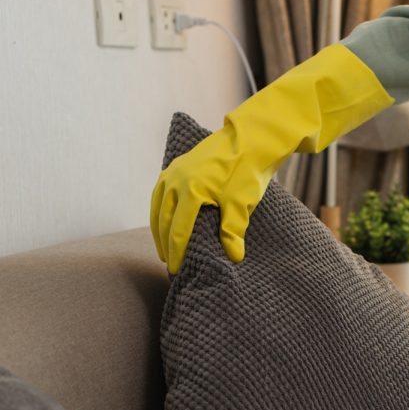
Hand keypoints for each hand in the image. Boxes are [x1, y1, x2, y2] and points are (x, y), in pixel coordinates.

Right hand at [151, 125, 268, 273]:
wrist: (250, 139)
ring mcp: (173, 171)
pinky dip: (160, 211)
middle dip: (164, 244)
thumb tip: (233, 257)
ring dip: (159, 229)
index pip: (179, 230)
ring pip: (158, 207)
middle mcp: (175, 181)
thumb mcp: (241, 203)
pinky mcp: (176, 166)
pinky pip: (160, 194)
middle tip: (168, 265)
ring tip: (164, 248)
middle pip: (163, 220)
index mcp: (190, 191)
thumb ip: (233, 231)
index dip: (176, 253)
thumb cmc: (247, 171)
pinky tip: (164, 221)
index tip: (176, 270)